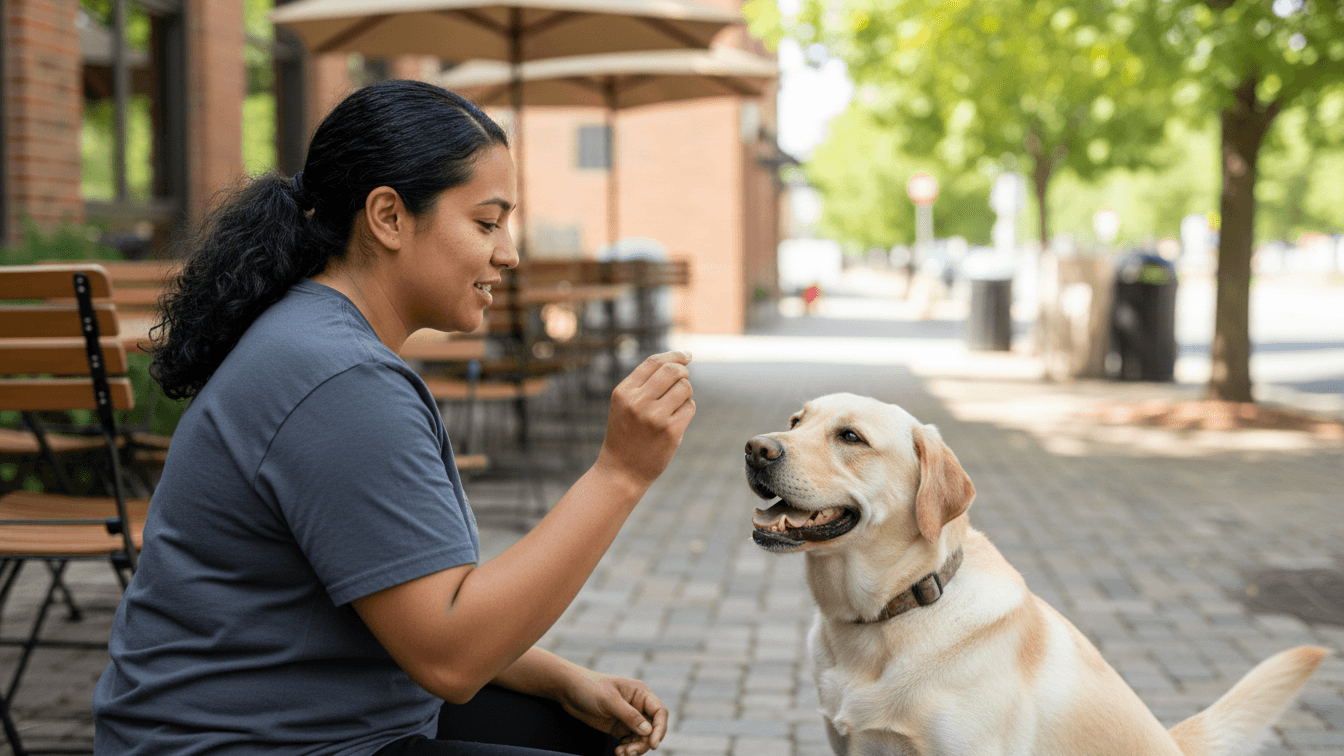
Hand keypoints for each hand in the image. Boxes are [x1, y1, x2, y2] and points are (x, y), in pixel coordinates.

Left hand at [556, 668, 667, 755]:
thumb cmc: (589, 687)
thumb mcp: (609, 700)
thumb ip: (629, 715)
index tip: (652, 744)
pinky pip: (630, 742)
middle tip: (629, 752)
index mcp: (640, 693)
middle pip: (652, 729)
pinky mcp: (619, 728)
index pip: (659, 712)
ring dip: (635, 748)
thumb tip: (648, 730)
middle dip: (644, 742)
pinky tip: (618, 751)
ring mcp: (628, 718)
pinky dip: (627, 748)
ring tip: (621, 753)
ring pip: (642, 738)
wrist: (568, 691)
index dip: (660, 729)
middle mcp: (638, 706)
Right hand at [597, 351, 694, 488]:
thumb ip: (644, 383)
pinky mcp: (671, 432)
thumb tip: (680, 361)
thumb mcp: (625, 404)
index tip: (687, 355)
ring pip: (684, 388)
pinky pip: (690, 407)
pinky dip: (687, 409)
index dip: (674, 355)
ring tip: (675, 405)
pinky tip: (676, 420)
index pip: (654, 362)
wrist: (622, 470)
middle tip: (683, 378)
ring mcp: (655, 417)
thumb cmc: (626, 433)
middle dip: (683, 371)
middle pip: (672, 371)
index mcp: (623, 392)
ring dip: (685, 392)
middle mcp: (638, 402)